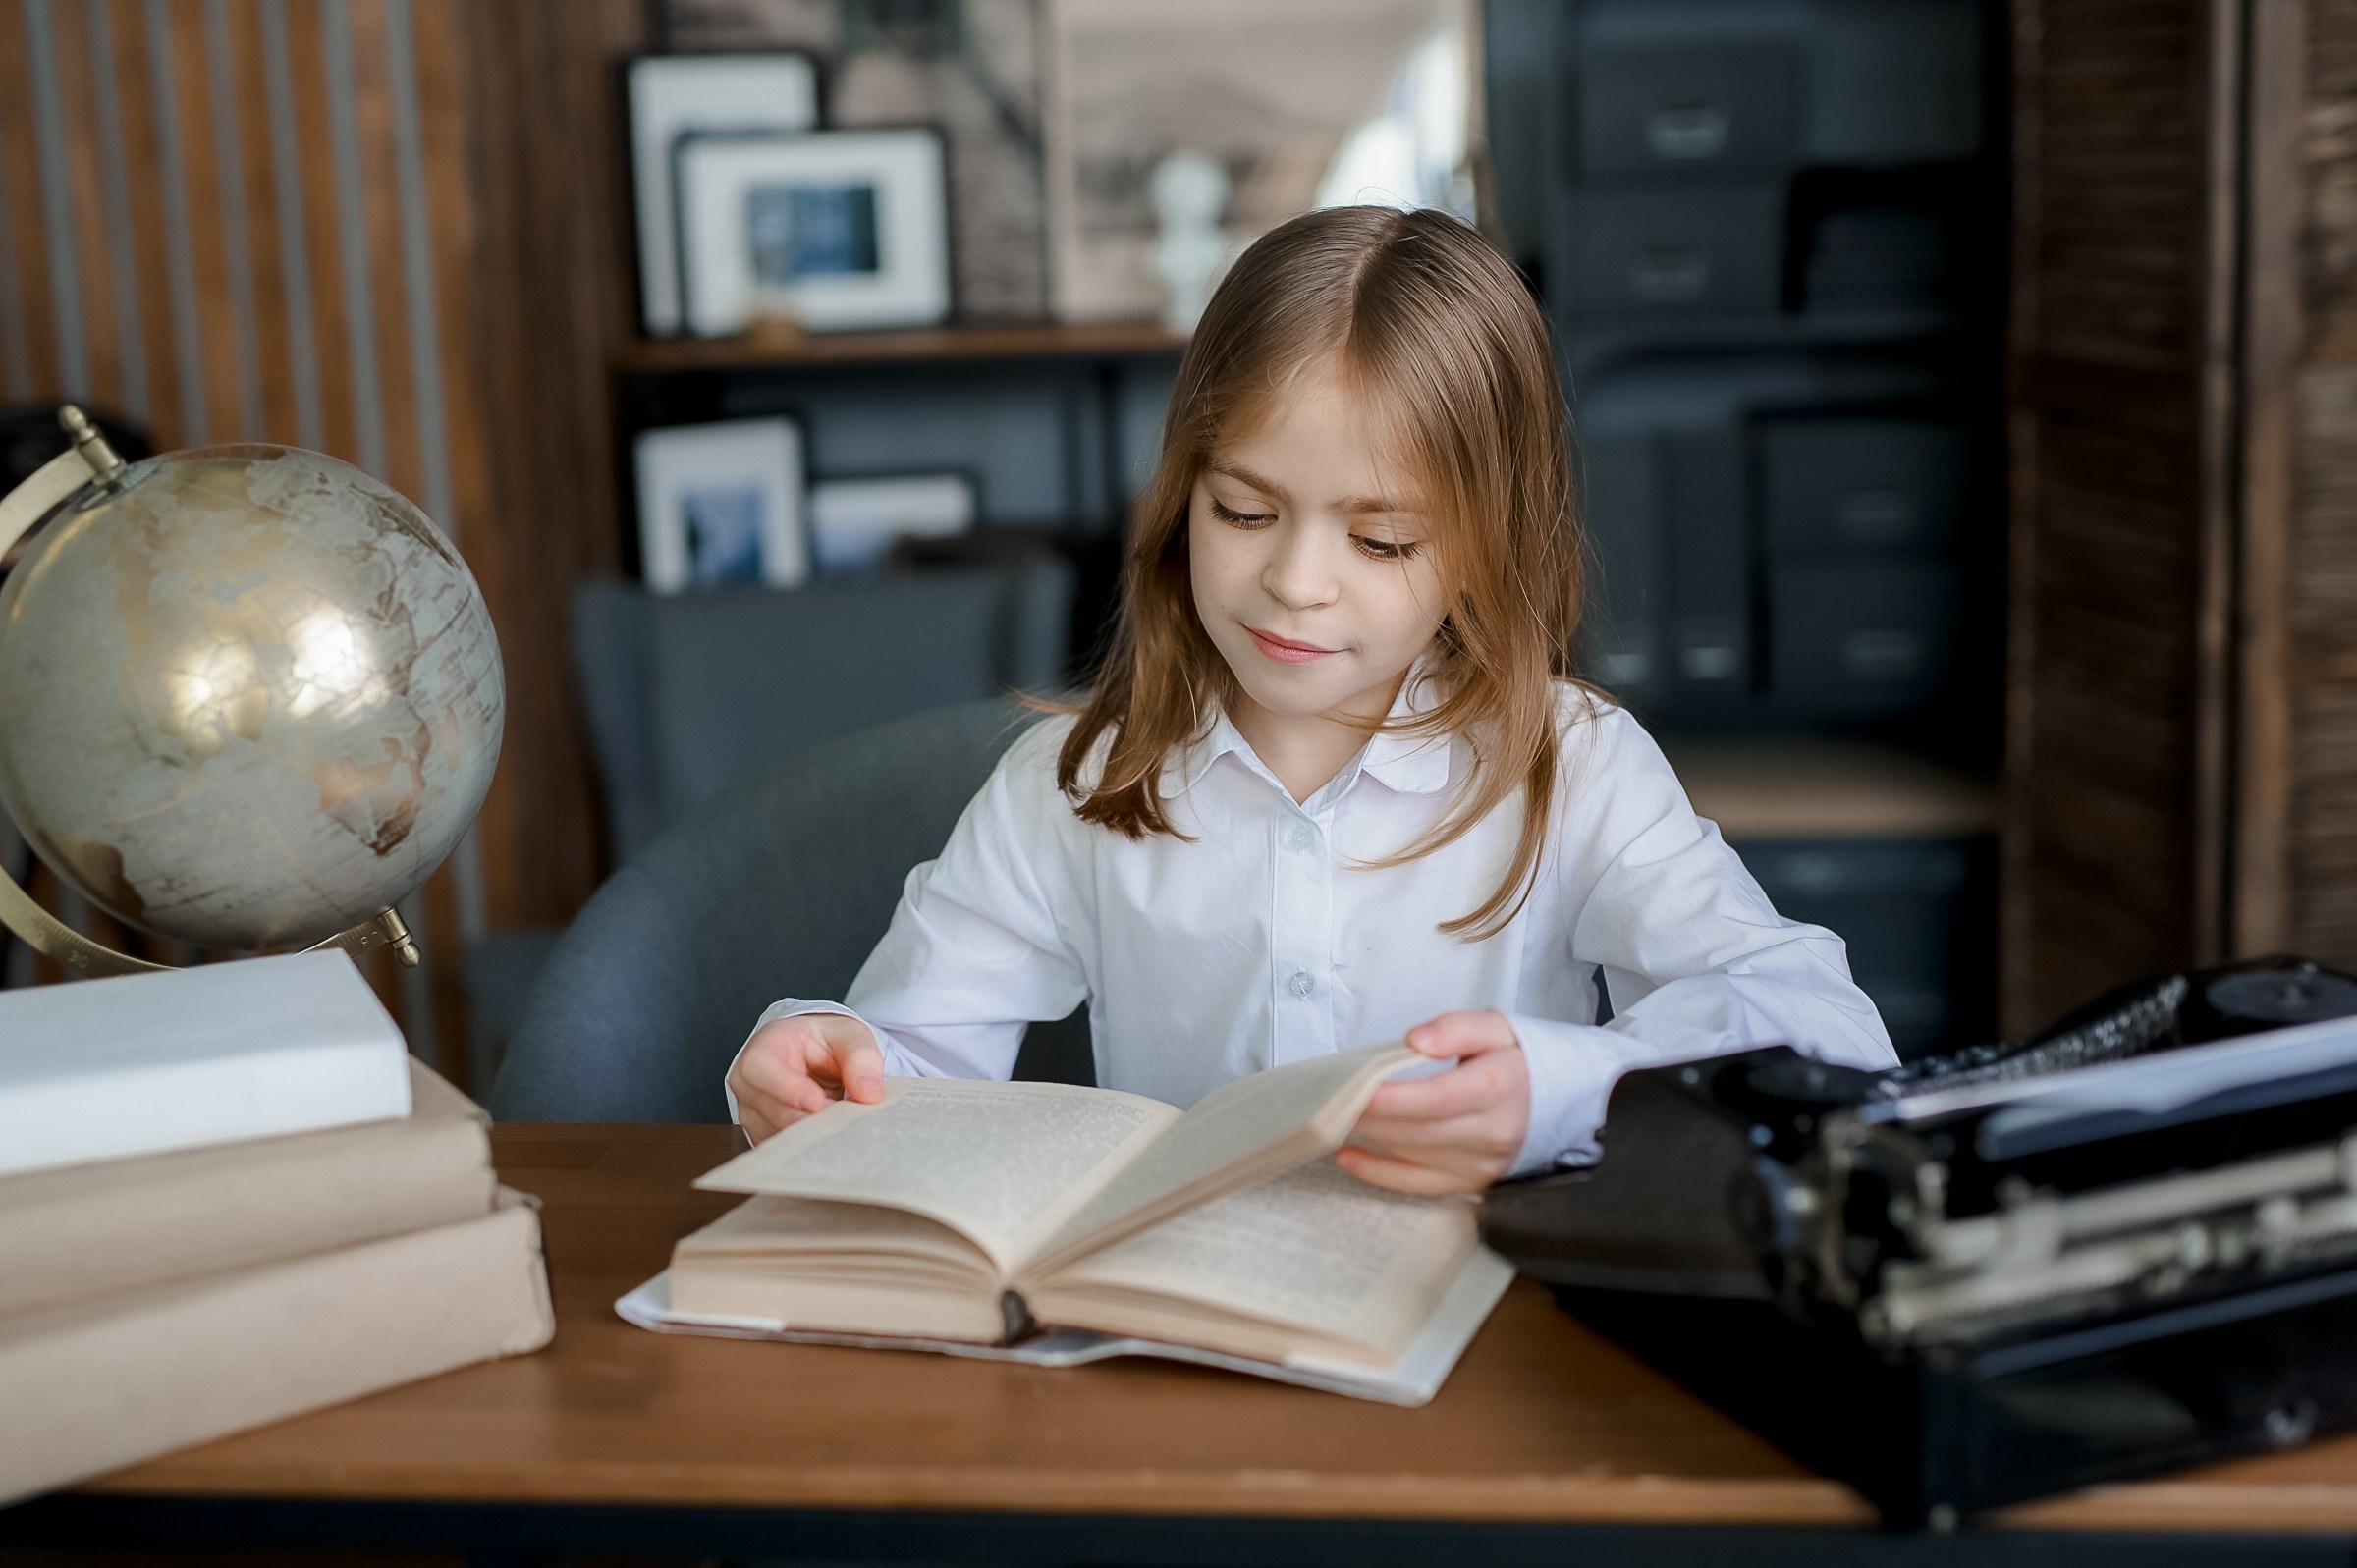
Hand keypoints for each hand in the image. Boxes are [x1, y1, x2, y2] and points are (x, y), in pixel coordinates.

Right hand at [728, 1014, 885, 1143]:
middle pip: (773, 1110)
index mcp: (764, 1049)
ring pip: (781, 1135)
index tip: (818, 1102)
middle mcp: (750, 1085)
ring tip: (845, 1126)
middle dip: (812, 1119)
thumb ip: (862, 1058)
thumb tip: (869, 1094)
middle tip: (847, 1121)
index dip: (787, 1088)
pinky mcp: (766, 1137)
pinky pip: (787, 1150)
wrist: (814, 1057)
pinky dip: (813, 1147)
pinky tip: (835, 1139)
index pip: (760, 1069)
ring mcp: (753, 1115)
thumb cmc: (825, 1043)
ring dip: (816, 1135)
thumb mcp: (849, 1036)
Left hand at [1338, 1010, 1528, 1194]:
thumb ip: (1456, 1028)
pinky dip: (1378, 1173)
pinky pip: (1418, 1184)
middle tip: (1331, 1094)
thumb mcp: (1498, 1027)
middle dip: (1368, 1113)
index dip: (1390, 1097)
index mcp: (1497, 1089)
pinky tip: (1349, 1155)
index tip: (1354, 1086)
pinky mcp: (1471, 1182)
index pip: (1434, 1098)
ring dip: (1369, 1136)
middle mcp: (1490, 1132)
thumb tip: (1416, 1040)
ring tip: (1335, 1114)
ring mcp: (1480, 1163)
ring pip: (1412, 1154)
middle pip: (1416, 1129)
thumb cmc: (1523, 1061)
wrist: (1565, 1102)